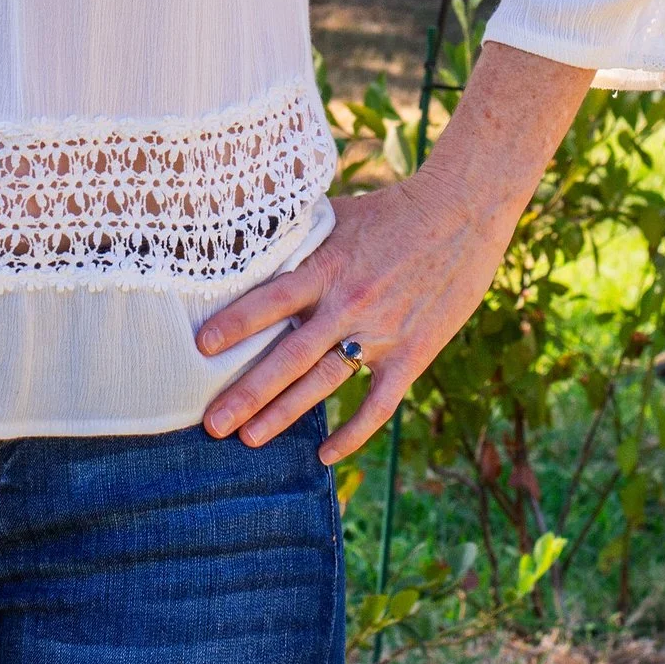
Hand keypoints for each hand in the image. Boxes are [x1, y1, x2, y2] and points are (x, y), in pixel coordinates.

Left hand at [195, 175, 510, 461]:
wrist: (463, 212)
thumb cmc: (393, 208)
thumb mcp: (338, 214)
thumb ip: (298, 235)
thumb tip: (250, 236)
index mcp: (327, 266)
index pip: (271, 299)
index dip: (236, 323)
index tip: (202, 346)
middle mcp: (349, 303)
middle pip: (288, 356)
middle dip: (247, 392)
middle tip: (211, 423)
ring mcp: (381, 332)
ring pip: (323, 383)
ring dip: (284, 414)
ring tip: (249, 439)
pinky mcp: (413, 353)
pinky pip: (378, 403)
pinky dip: (353, 433)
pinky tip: (324, 454)